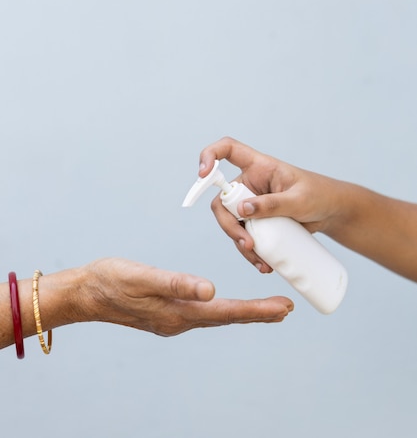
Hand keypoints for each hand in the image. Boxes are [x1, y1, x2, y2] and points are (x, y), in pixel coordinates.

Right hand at [82, 258, 293, 335]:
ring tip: (267, 308)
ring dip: (243, 313)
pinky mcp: (167, 315)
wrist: (86, 294)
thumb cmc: (112, 280)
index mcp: (178, 312)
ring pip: (217, 317)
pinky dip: (223, 310)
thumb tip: (211, 289)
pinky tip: (225, 305)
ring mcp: (173, 320)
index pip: (227, 312)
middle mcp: (180, 320)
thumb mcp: (142, 277)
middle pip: (227, 318)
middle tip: (286, 309)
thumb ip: (176, 283)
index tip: (284, 308)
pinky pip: (204, 314)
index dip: (258, 310)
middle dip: (259, 314)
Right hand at [199, 137, 347, 273]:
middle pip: (222, 200)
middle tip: (247, 244)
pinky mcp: (256, 222)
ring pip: (231, 223)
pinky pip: (243, 236)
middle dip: (229, 225)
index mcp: (259, 166)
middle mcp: (249, 183)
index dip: (210, 156)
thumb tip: (243, 209)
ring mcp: (251, 203)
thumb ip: (273, 203)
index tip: (203, 174)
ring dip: (240, 244)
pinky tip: (263, 263)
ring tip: (261, 261)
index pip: (227, 149)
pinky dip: (250, 251)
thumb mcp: (299, 200)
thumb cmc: (319, 195)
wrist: (331, 213)